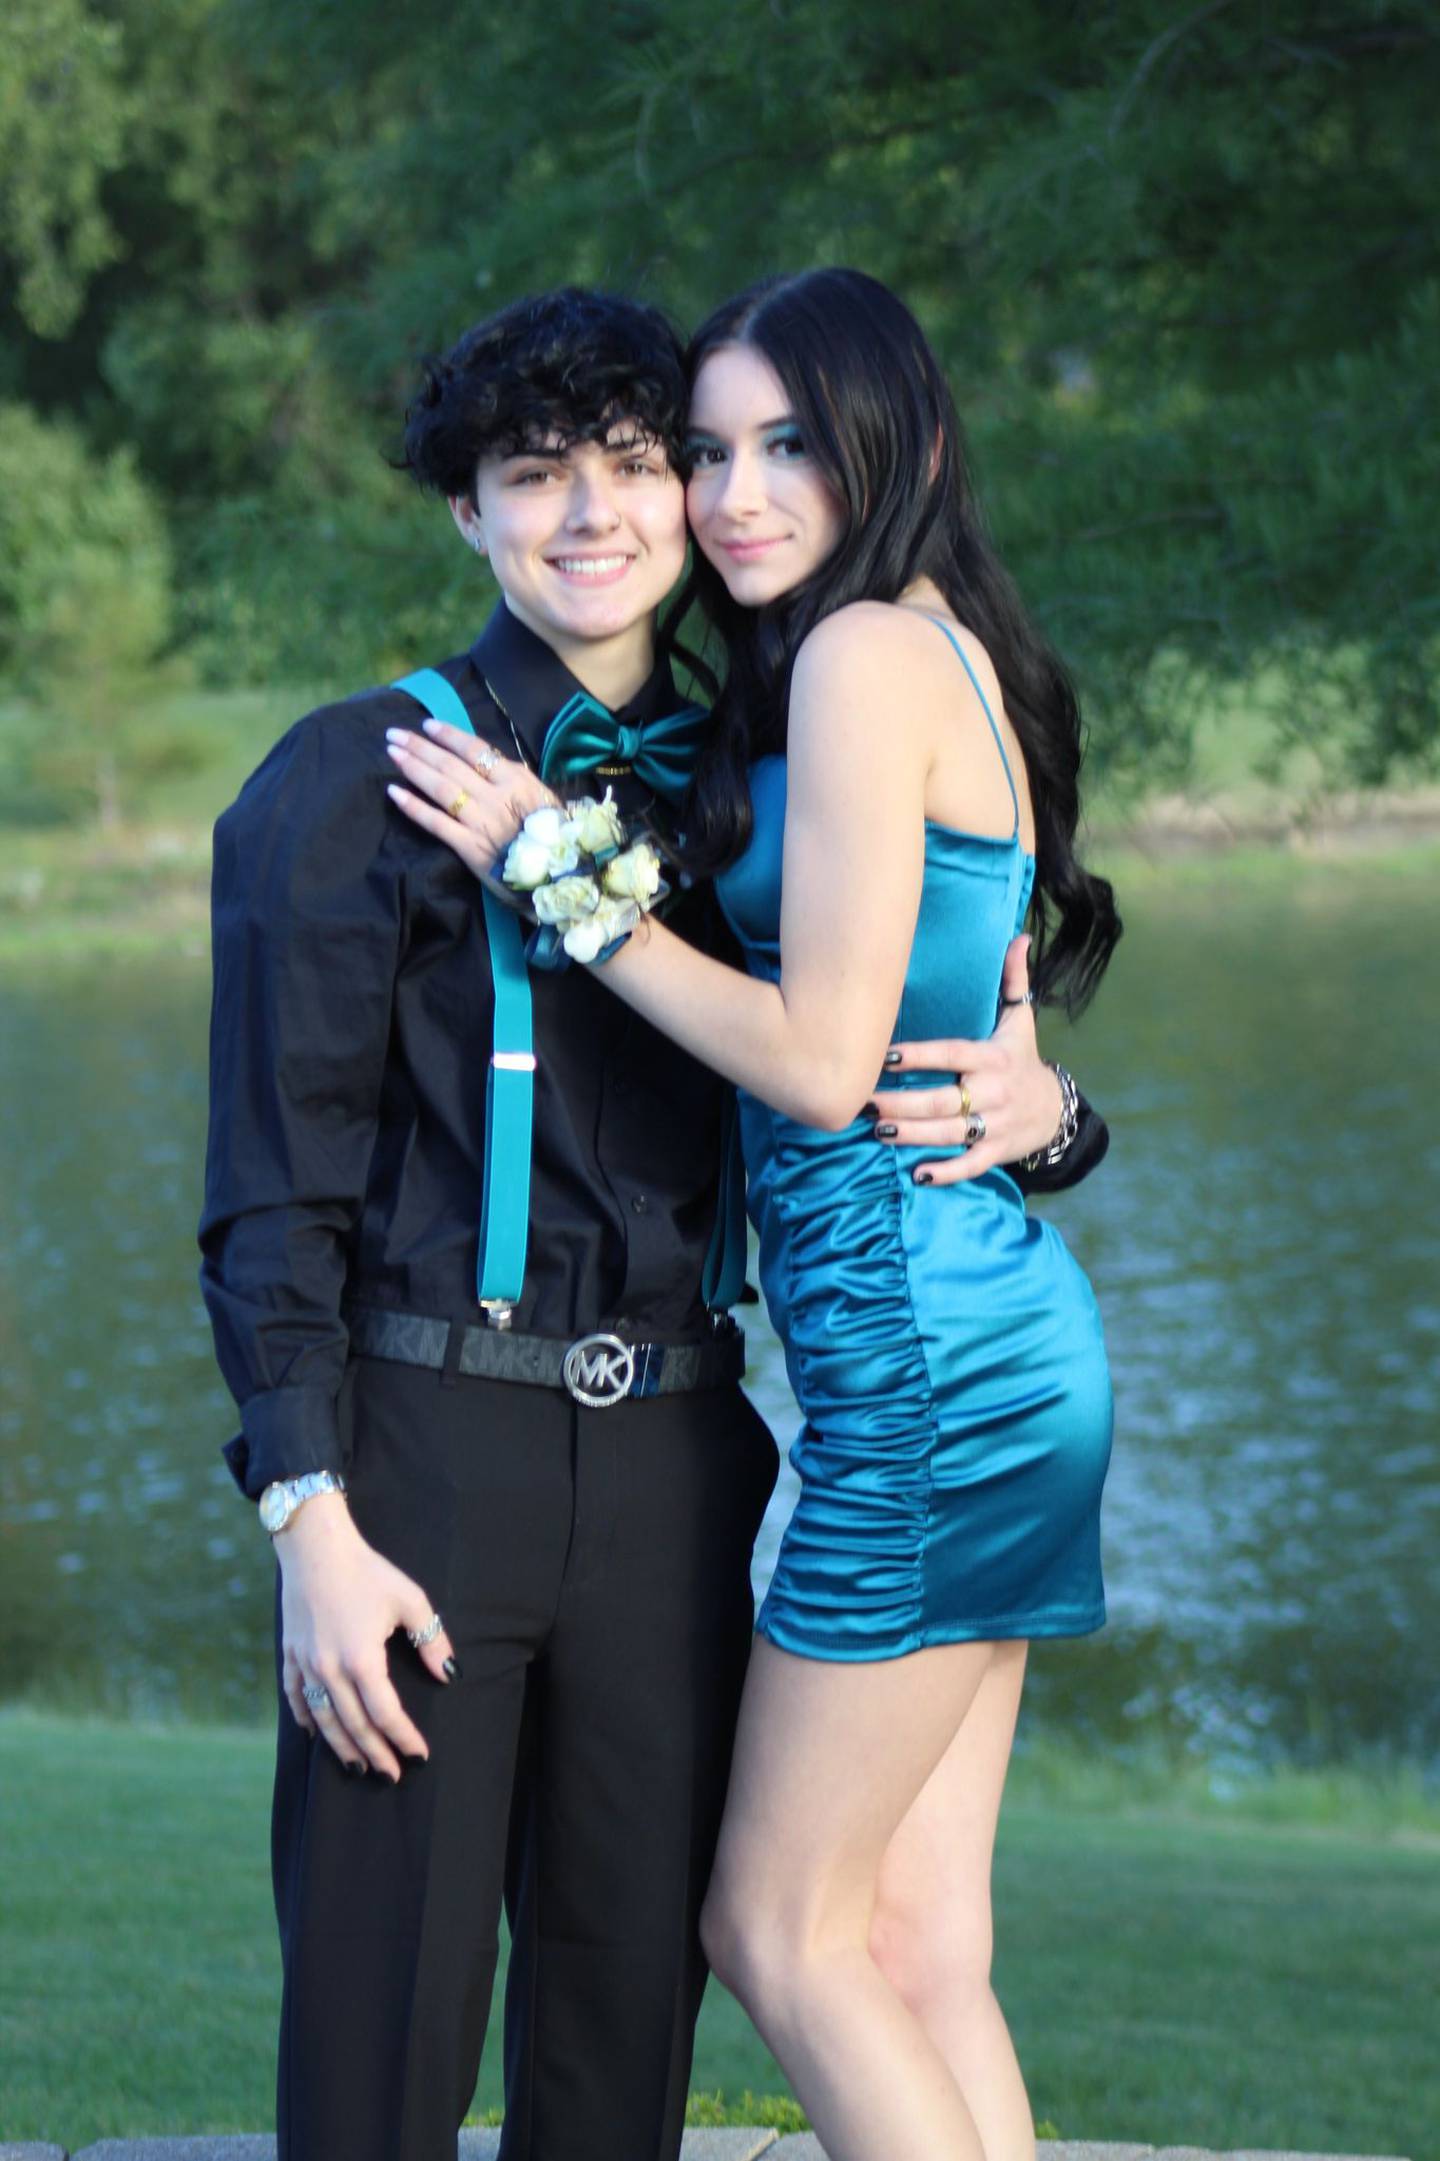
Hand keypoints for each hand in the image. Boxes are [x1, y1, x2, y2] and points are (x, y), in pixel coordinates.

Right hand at [276, 1490, 457, 1780]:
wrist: (315, 1547)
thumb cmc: (368, 1571)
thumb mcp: (410, 1600)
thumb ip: (431, 1641)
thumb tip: (449, 1675)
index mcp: (362, 1660)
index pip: (386, 1714)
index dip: (404, 1738)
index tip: (420, 1754)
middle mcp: (330, 1670)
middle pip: (355, 1725)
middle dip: (376, 1754)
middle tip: (392, 1775)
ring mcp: (306, 1665)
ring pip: (324, 1720)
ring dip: (343, 1747)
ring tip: (358, 1767)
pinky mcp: (291, 1655)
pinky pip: (297, 1698)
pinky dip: (308, 1720)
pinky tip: (317, 1734)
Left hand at [385, 718, 555, 876]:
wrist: (560, 875)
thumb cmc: (554, 833)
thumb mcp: (542, 796)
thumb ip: (516, 777)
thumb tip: (492, 759)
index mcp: (515, 780)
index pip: (475, 750)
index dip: (448, 735)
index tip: (427, 725)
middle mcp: (495, 796)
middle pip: (451, 765)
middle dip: (420, 747)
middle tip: (394, 734)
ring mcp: (480, 821)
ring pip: (441, 789)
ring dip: (413, 768)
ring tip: (392, 753)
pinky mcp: (469, 847)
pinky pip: (437, 823)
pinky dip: (414, 807)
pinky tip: (394, 793)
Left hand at [870, 934, 1061, 1186]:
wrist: (1057, 1110)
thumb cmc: (1024, 1060)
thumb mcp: (1021, 1020)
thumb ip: (1013, 980)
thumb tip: (1019, 937)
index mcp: (994, 1058)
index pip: (953, 1054)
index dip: (921, 1056)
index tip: (886, 1056)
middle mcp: (995, 1092)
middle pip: (945, 1100)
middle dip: (904, 1104)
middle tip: (866, 1103)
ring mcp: (996, 1125)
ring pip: (951, 1134)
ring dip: (913, 1135)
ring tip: (877, 1131)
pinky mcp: (997, 1152)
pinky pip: (970, 1165)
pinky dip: (946, 1172)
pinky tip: (916, 1174)